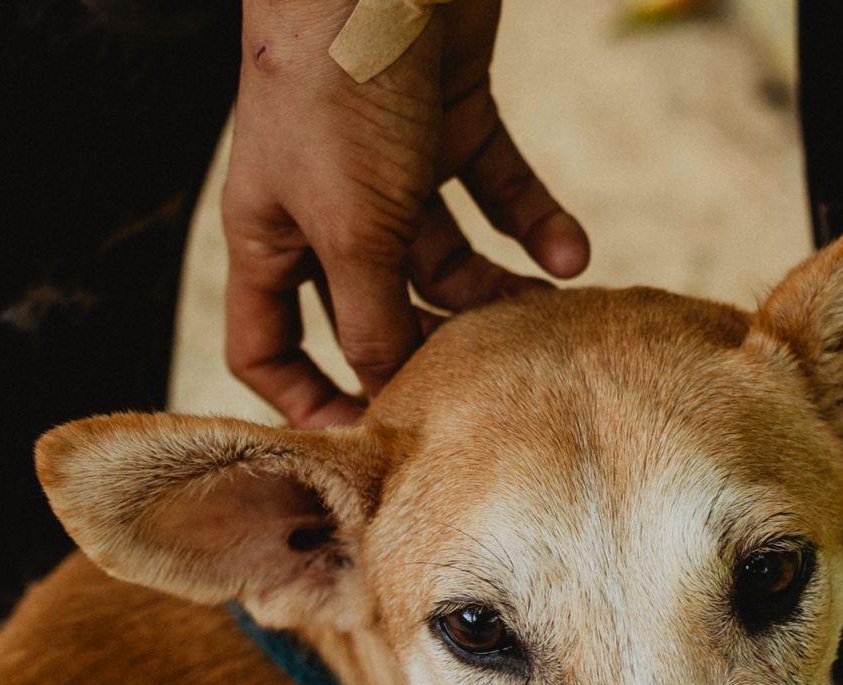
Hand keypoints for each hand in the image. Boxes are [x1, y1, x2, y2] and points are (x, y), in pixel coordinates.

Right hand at [223, 0, 589, 424]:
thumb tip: (393, 395)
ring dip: (496, 293)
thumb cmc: (339, 85)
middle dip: (427, 350)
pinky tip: (573, 258)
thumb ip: (371, 321)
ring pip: (446, 261)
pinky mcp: (449, 120)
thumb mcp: (350, 229)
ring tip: (545, 320)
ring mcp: (390, 167)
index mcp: (272, 237)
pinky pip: (496, 193)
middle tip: (484, 386)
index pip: (270, 346)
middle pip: (374, 313)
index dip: (309, 401)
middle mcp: (327, 211)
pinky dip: (535, 223)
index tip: (369, 441)